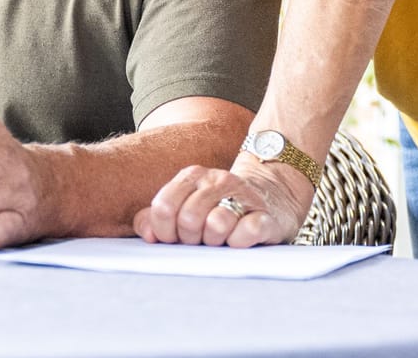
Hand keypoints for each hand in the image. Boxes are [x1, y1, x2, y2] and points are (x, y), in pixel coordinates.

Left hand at [134, 155, 312, 247]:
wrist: (270, 200)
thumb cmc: (217, 211)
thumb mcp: (183, 209)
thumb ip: (155, 219)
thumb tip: (147, 234)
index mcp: (191, 176)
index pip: (163, 207)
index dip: (164, 231)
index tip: (173, 238)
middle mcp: (217, 180)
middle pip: (188, 219)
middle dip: (190, 239)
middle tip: (199, 241)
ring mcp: (243, 195)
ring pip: (217, 224)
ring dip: (215, 242)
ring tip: (219, 240)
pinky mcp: (265, 215)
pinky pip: (247, 231)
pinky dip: (239, 242)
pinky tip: (238, 240)